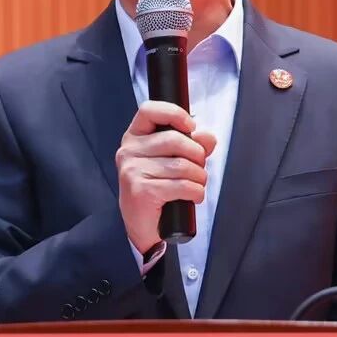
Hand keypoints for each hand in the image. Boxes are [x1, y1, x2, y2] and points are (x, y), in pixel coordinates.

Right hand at [116, 100, 217, 254]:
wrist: (143, 226)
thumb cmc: (158, 189)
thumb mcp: (173, 161)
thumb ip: (192, 145)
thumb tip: (208, 137)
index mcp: (134, 137)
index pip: (149, 110)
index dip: (174, 113)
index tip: (190, 127)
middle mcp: (128, 152)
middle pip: (174, 139)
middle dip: (197, 155)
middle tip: (199, 168)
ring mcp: (132, 171)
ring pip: (182, 165)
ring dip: (199, 177)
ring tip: (197, 185)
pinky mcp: (142, 191)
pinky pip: (182, 185)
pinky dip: (196, 192)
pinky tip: (193, 197)